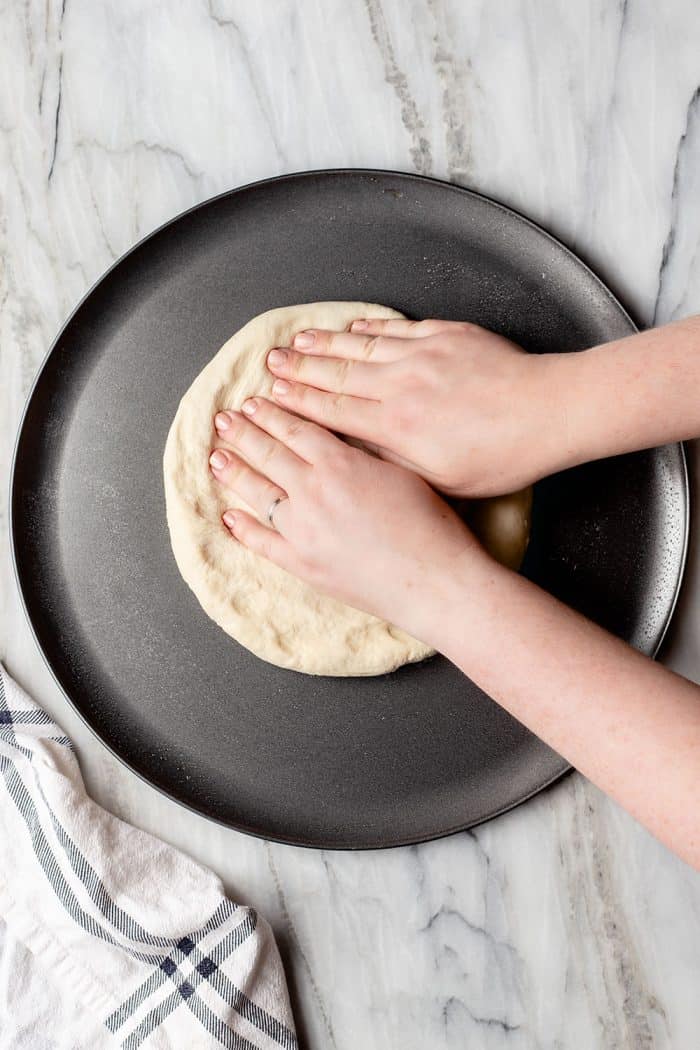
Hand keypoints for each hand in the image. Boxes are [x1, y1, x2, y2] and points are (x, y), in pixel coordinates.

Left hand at [208, 397, 485, 641]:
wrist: (433, 580)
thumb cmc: (429, 525)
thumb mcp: (400, 471)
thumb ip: (362, 454)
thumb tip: (335, 443)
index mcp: (340, 464)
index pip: (296, 429)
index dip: (273, 413)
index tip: (255, 401)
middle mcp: (313, 492)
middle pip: (269, 454)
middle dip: (244, 433)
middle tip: (224, 420)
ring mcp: (302, 530)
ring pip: (258, 493)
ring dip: (234, 472)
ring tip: (217, 457)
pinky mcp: (302, 563)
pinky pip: (262, 542)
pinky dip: (243, 529)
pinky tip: (229, 517)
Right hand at [263, 318, 560, 496]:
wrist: (548, 412)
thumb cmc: (502, 457)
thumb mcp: (442, 481)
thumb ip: (395, 466)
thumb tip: (356, 455)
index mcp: (397, 428)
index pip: (333, 412)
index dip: (297, 403)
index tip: (271, 397)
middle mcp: (402, 386)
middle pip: (337, 375)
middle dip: (298, 370)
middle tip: (269, 364)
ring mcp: (423, 356)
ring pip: (360, 348)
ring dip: (324, 345)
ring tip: (296, 341)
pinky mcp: (446, 336)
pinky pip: (395, 330)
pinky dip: (368, 328)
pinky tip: (350, 327)